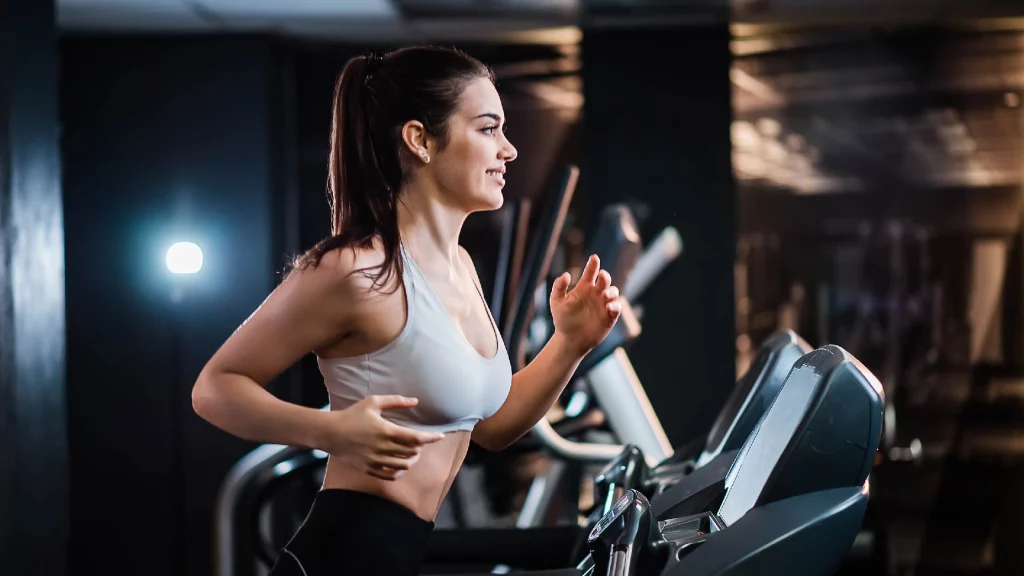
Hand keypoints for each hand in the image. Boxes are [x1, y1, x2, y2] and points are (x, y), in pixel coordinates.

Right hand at [319, 395, 444, 480]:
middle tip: (420, 442)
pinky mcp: (368, 468)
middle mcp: (382, 447)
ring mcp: (375, 460)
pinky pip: (390, 475)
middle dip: (420, 448)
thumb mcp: (373, 402)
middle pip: (412, 453)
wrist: (330, 432)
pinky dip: (400, 471)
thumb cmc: (352, 415)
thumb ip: (396, 401)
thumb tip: (415, 401)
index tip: (440, 436)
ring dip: (412, 460)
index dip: (431, 438)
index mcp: (386, 431)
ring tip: (412, 454)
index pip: (415, 438)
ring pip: (403, 466)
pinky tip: (401, 465)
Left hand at [550, 254, 621, 356]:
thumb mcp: (556, 302)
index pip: (591, 272)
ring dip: (612, 291)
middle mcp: (596, 293)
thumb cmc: (562, 319)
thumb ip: (559, 287)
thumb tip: (566, 274)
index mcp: (584, 287)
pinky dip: (615, 306)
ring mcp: (604, 304)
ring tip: (604, 295)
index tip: (594, 258)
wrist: (569, 339)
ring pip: (614, 292)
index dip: (593, 264)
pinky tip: (609, 307)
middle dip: (605, 276)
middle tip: (602, 275)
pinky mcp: (610, 317)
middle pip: (605, 280)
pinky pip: (617, 308)